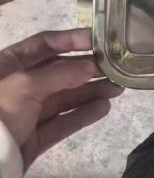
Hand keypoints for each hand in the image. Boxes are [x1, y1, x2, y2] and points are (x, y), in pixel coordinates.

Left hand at [0, 28, 122, 168]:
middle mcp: (19, 85)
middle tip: (115, 67)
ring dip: (91, 91)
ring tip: (118, 88)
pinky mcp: (34, 137)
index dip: (71, 40)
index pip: (44, 44)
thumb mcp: (26, 84)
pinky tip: (104, 107)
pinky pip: (62, 122)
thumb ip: (62, 73)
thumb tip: (92, 66)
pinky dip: (83, 115)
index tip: (98, 40)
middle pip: (59, 71)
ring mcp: (27, 112)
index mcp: (9, 65)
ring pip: (65, 97)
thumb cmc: (0, 110)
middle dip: (87, 69)